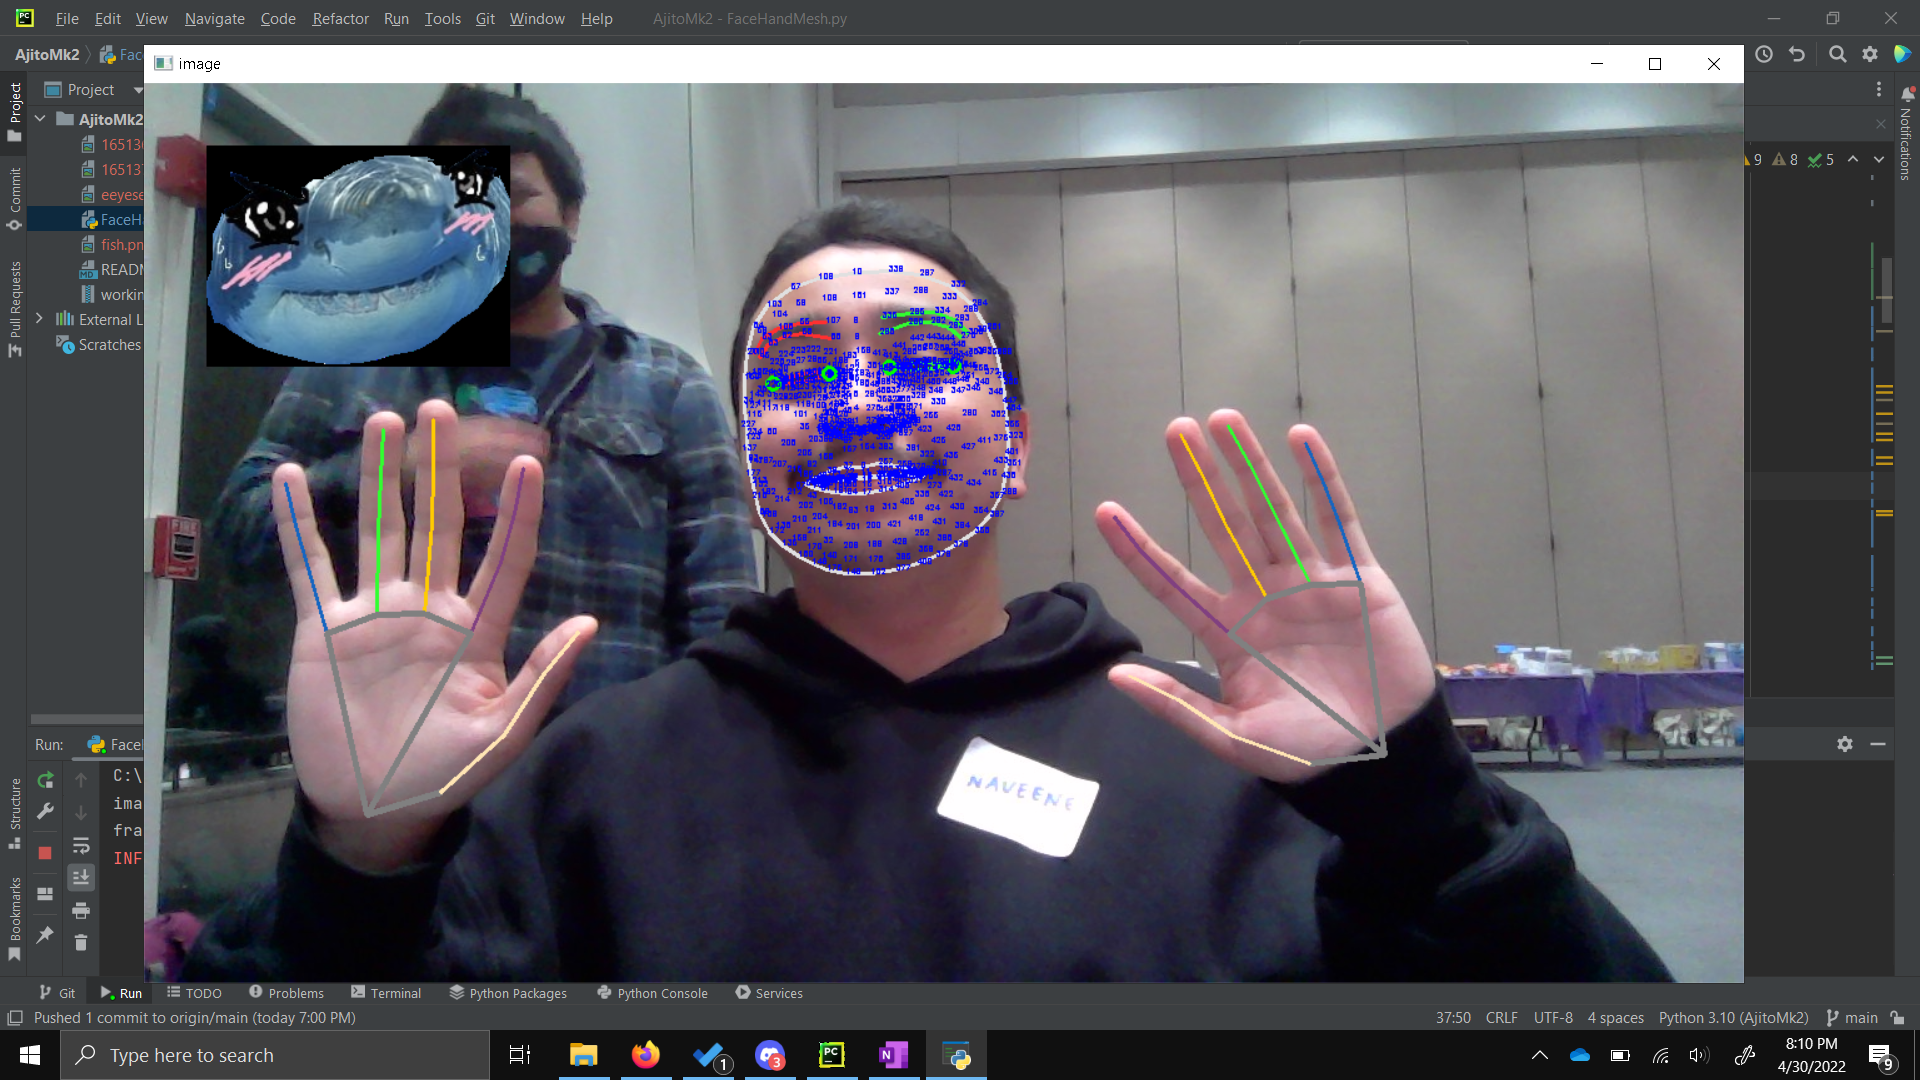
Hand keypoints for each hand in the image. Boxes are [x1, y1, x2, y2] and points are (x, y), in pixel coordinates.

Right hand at [271, 401, 595, 871]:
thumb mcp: (503, 734)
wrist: (374, 811)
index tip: (530, 462)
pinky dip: (298, 524)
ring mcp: (375, 614)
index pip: (504, 559)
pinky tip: (293, 478)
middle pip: (438, 524)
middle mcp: (427, 609)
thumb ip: (540, 679)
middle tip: (441, 409)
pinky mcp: (326, 630)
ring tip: (385, 421)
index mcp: (475, 631)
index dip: (516, 513)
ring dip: (382, 477)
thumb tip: (588, 625)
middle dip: (441, 468)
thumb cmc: (445, 775)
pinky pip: (310, 567)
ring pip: (380, 529)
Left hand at [1096, 411, 1435, 784]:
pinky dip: (1322, 478)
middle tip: (1176, 429)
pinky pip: (1337, 520)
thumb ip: (1179, 706)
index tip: (1104, 511)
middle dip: (1200, 479)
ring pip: (1273, 512)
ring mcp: (1310, 581)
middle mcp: (1263, 596)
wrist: (1383, 757)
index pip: (1172, 582)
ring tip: (1224, 419)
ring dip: (1249, 466)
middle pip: (1223, 526)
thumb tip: (1117, 675)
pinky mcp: (1359, 578)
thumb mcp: (1235, 738)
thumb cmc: (1308, 751)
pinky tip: (1300, 439)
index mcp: (1228, 631)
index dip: (1139, 548)